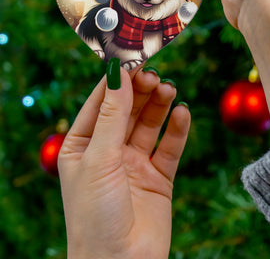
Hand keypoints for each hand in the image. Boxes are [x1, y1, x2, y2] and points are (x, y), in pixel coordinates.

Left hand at [58, 65, 189, 258]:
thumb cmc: (95, 215)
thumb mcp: (99, 158)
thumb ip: (112, 115)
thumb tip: (118, 73)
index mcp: (83, 146)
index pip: (100, 103)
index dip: (117, 81)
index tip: (133, 58)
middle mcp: (109, 151)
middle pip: (128, 110)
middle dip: (141, 91)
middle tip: (155, 75)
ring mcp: (135, 163)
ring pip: (150, 124)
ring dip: (160, 105)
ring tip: (170, 90)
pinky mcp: (159, 176)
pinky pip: (170, 146)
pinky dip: (177, 129)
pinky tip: (183, 113)